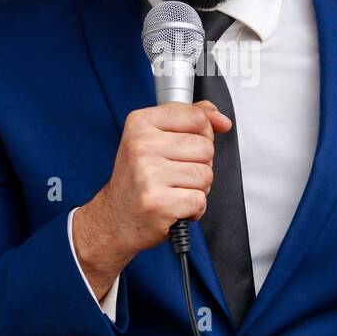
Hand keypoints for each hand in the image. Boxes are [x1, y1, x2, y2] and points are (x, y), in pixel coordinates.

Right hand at [72, 100, 231, 289]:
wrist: (115, 218)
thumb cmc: (139, 178)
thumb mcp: (156, 138)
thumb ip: (190, 120)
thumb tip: (222, 120)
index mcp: (140, 123)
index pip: (197, 117)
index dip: (204, 134)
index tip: (188, 146)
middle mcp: (141, 146)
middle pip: (206, 147)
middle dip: (199, 164)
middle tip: (174, 174)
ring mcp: (148, 174)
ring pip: (206, 175)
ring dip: (197, 188)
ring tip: (173, 190)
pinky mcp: (158, 203)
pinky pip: (200, 200)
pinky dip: (193, 208)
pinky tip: (173, 206)